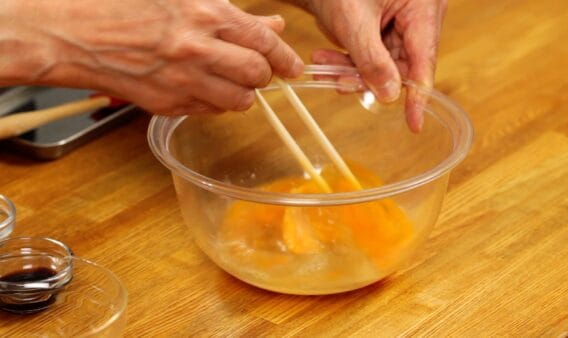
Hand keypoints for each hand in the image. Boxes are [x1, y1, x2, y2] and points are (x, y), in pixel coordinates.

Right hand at [0, 0, 303, 114]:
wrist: (72, 33)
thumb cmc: (122, 4)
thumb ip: (233, 12)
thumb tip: (271, 24)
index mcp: (204, 13)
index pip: (264, 42)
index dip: (285, 56)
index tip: (293, 65)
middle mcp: (198, 50)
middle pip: (257, 75)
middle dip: (265, 75)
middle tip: (259, 71)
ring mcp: (182, 82)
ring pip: (239, 101)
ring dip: (242, 93)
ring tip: (231, 82)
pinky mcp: (166, 105)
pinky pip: (209, 112)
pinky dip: (215, 104)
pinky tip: (204, 89)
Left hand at [306, 0, 446, 131]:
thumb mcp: (353, 21)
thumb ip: (371, 60)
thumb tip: (390, 96)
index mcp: (424, 7)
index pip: (424, 60)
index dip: (418, 95)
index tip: (414, 124)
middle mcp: (419, 17)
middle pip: (402, 66)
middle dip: (368, 77)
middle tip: (338, 81)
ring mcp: (402, 25)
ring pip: (384, 66)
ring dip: (352, 70)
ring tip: (323, 64)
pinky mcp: (385, 32)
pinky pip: (373, 58)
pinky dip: (350, 62)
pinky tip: (327, 59)